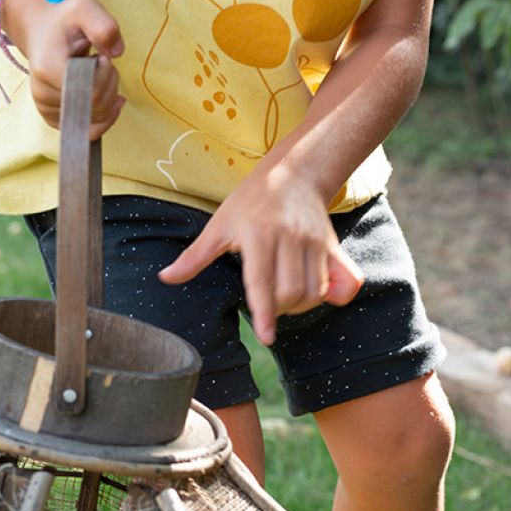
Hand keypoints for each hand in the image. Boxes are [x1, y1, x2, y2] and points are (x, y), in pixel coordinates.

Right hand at [21, 0, 125, 139]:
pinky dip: (104, 116)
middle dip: (110, 84)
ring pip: (95, 119)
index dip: (106, 74)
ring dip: (108, 98)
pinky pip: (88, 131)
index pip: (92, 90)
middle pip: (96, 106)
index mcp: (48, 68)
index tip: (101, 55)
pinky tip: (107, 97)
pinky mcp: (53, 119)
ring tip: (97, 75)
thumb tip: (117, 52)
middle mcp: (42, 93)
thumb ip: (104, 25)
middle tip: (101, 62)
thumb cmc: (65, 22)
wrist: (42, 33)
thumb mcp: (86, 8)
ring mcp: (46, 109)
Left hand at [157, 167, 363, 344]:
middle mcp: (290, 238)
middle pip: (290, 293)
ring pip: (314, 291)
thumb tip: (165, 278)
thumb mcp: (220, 224)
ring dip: (300, 306)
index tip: (266, 338)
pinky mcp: (333, 245)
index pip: (262, 281)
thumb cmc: (252, 199)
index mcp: (258, 234)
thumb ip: (195, 256)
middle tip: (266, 304)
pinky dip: (333, 296)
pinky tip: (318, 294)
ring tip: (284, 298)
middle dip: (277, 310)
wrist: (295, 172)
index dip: (264, 313)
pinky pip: (344, 281)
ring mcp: (315, 242)